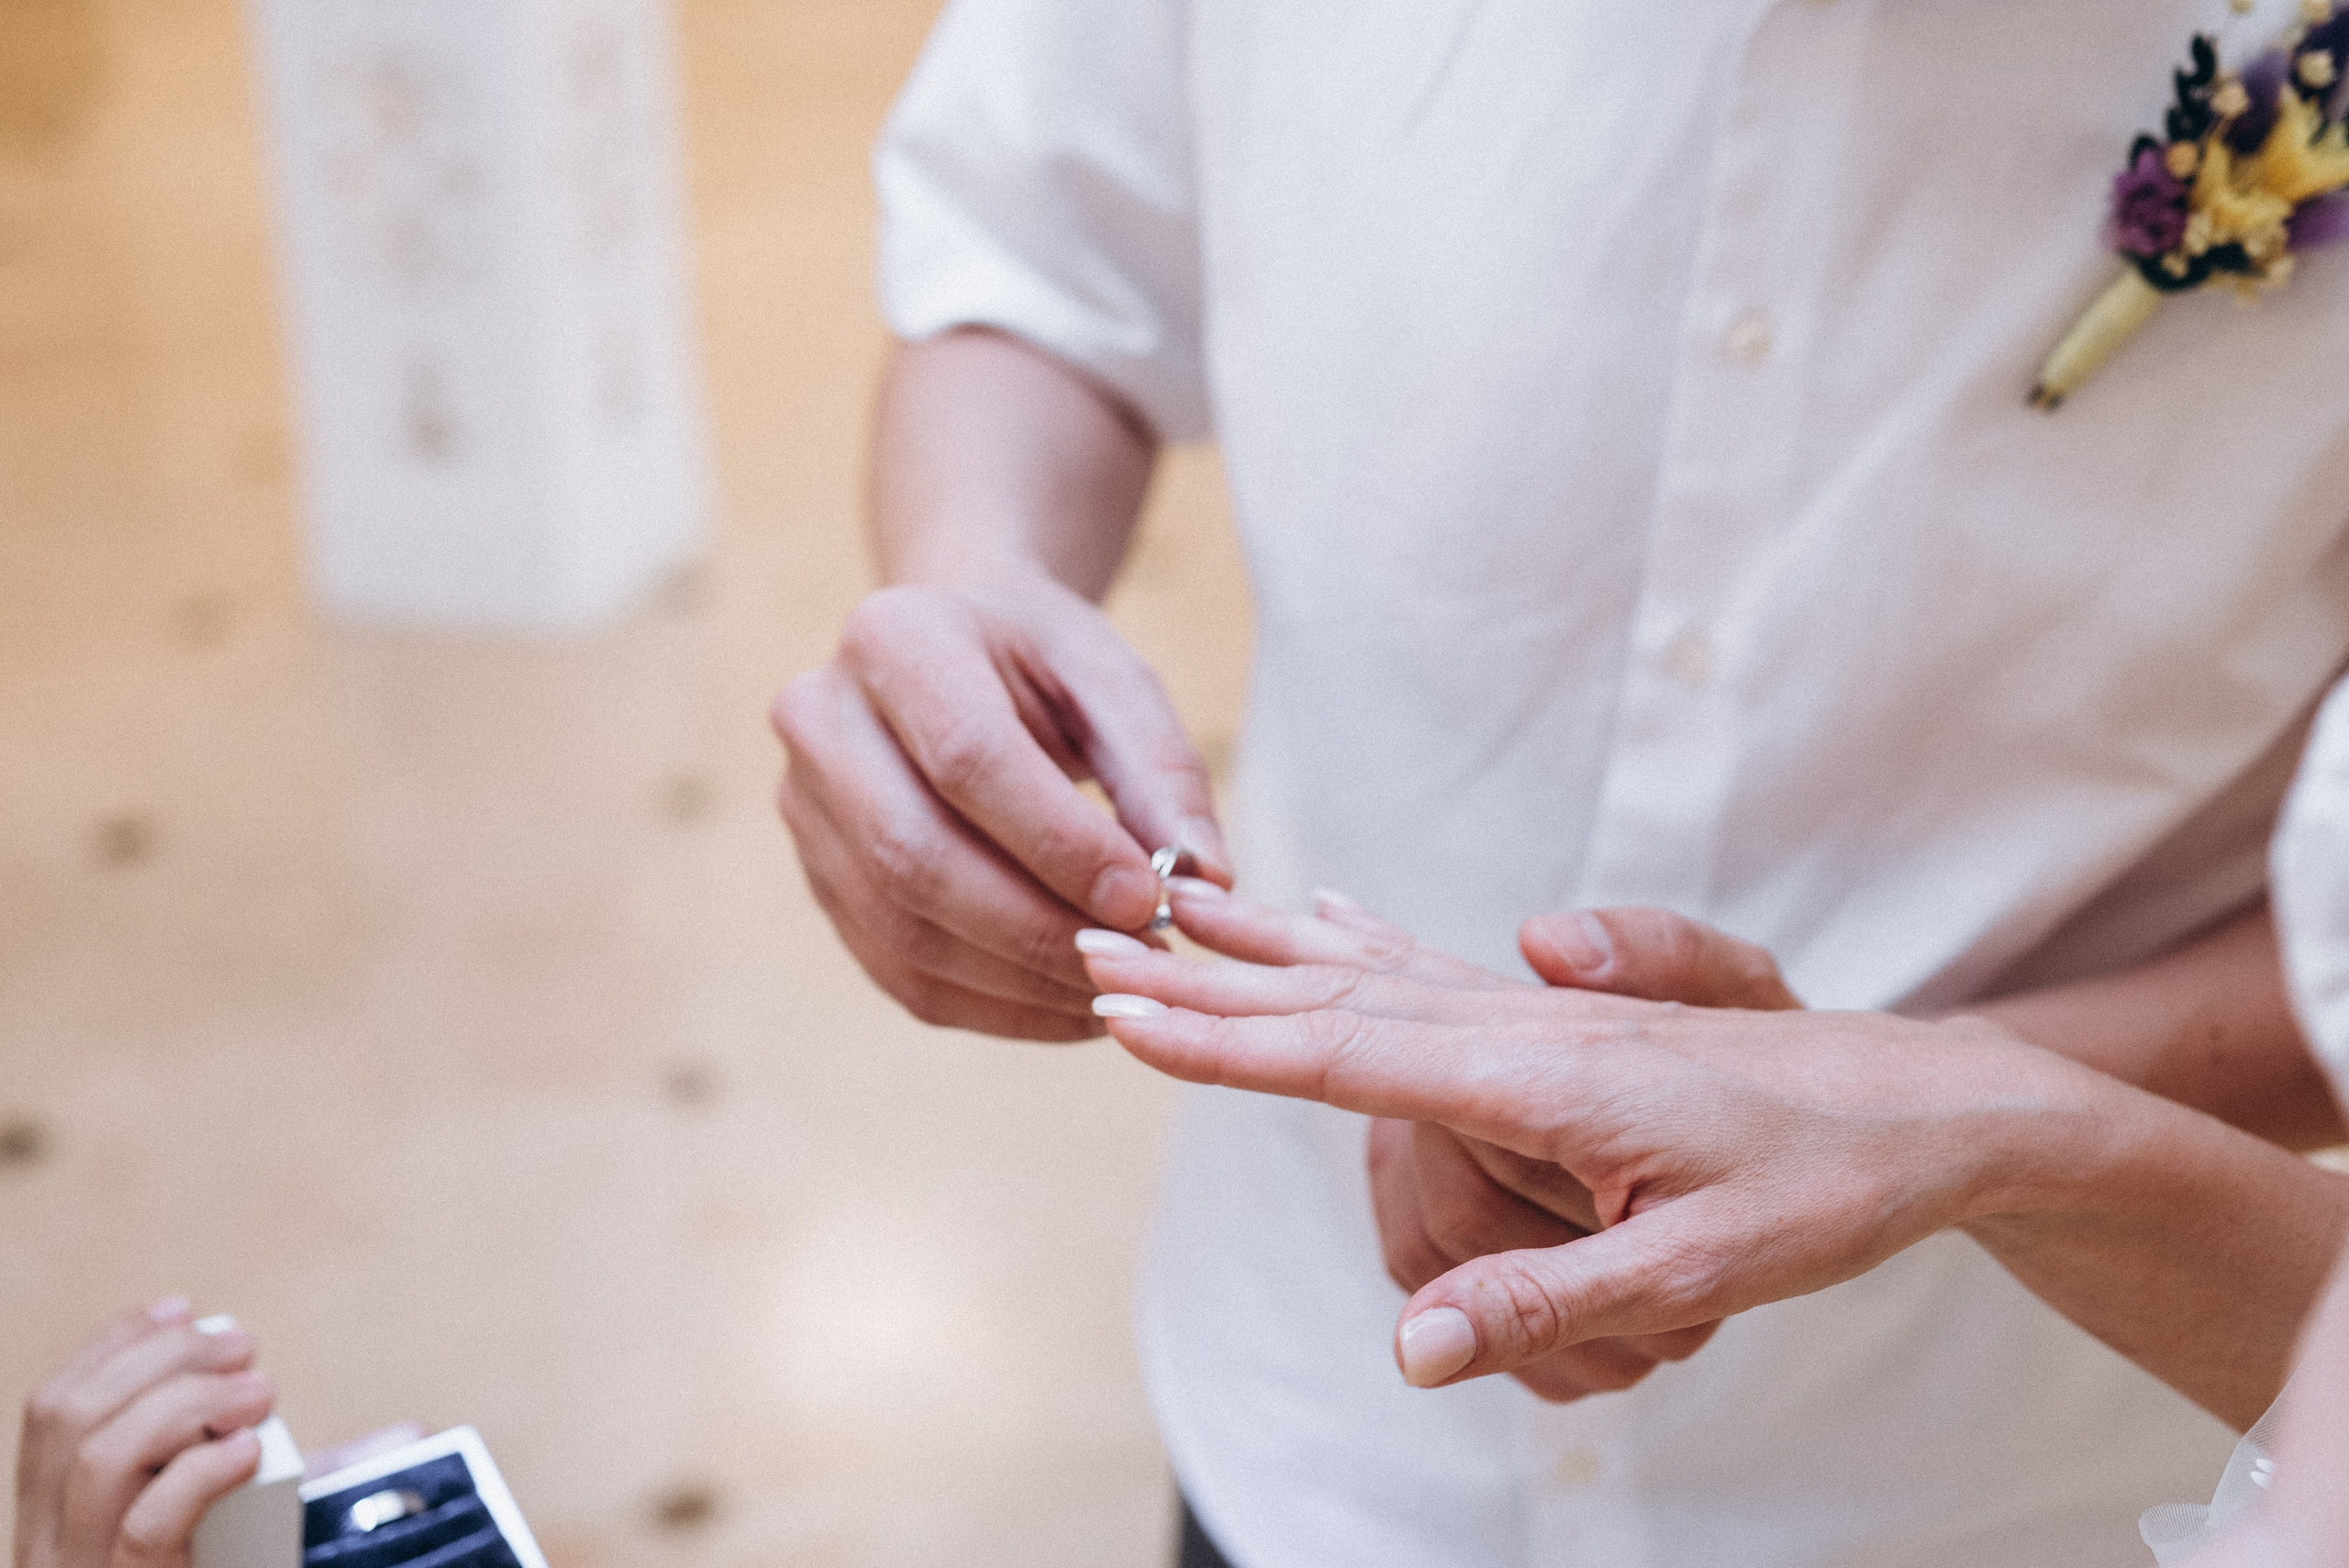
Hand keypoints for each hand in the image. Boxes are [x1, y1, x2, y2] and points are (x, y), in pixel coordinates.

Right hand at [15, 1300, 275, 1567]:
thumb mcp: (241, 1531)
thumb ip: (295, 1487)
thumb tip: (409, 1430)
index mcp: (50, 1524)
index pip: (49, 1413)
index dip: (110, 1346)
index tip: (181, 1309)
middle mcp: (46, 1552)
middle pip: (71, 1419)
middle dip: (158, 1359)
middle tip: (240, 1347)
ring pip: (96, 1461)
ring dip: (182, 1403)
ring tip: (259, 1391)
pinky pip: (143, 1528)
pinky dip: (196, 1474)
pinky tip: (246, 1451)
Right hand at [773, 578, 1229, 1040]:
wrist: (956, 655)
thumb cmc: (1043, 666)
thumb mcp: (1115, 682)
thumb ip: (1163, 773)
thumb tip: (1205, 878)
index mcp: (894, 640)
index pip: (968, 760)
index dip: (1059, 845)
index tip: (1148, 900)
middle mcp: (821, 722)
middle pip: (915, 857)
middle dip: (1038, 929)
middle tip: (1140, 959)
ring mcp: (804, 811)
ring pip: (903, 932)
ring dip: (1023, 982)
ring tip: (1119, 987)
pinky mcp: (821, 885)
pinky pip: (903, 975)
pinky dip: (997, 1008)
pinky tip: (1072, 1006)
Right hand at [1082, 899, 2103, 1390]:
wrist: (1929, 1102)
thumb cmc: (1828, 1184)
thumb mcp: (1705, 1271)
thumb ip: (1552, 1302)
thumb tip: (1410, 1349)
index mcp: (1544, 1074)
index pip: (1350, 1056)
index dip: (1229, 1044)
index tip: (1126, 1013)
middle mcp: (1529, 1023)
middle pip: (1335, 996)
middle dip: (1208, 979)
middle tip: (1092, 943)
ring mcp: (1546, 1013)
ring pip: (1372, 971)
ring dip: (1263, 949)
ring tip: (1174, 915)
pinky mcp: (1566, 1019)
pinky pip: (1429, 971)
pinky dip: (1353, 944)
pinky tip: (1326, 918)